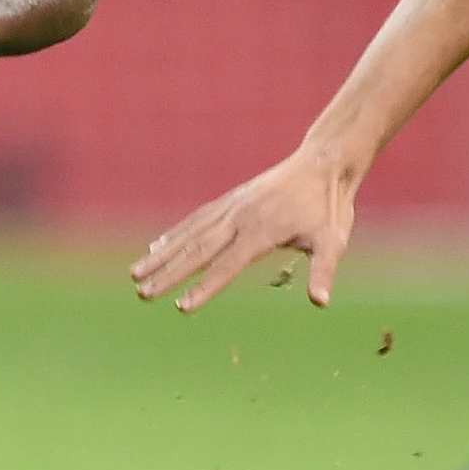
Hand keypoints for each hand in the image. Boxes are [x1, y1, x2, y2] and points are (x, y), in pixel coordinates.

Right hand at [129, 148, 358, 312]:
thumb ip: (323, 271)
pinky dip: (175, 233)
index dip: (204, 288)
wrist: (323, 162)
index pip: (227, 265)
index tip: (182, 307)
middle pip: (197, 250)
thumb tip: (320, 302)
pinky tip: (158, 245)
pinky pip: (197, 218)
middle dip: (168, 274)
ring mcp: (232, 206)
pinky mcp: (231, 200)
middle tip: (142, 294)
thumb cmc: (329, 206)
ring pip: (190, 233)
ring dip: (161, 254)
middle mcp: (240, 217)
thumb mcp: (333, 240)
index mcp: (262, 231)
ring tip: (135, 274)